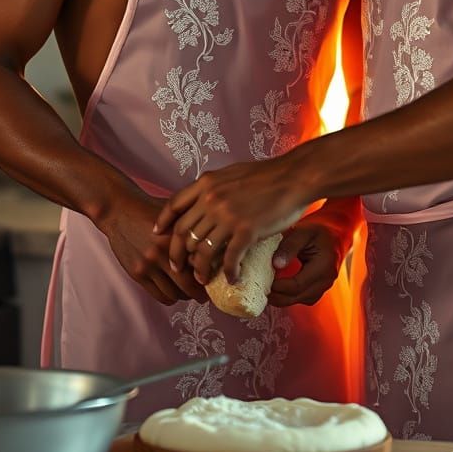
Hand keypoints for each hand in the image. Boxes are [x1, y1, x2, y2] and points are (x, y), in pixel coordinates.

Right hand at [96, 185, 209, 305]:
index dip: (210, 273)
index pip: (200, 263)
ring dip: (185, 296)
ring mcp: (149, 265)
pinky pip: (159, 295)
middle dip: (201, 293)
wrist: (119, 210)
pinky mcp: (137, 273)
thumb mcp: (175, 212)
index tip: (216, 278)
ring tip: (190, 292)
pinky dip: (170, 297)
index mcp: (176, 236)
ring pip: (175, 294)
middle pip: (189, 284)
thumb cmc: (150, 209)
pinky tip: (174, 292)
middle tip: (207, 294)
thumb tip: (214, 240)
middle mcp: (163, 253)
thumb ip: (192, 227)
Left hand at [153, 157, 311, 285]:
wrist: (294, 176)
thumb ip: (214, 185)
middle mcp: (212, 200)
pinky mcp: (246, 231)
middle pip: (184, 233)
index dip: (163, 222)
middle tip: (178, 267)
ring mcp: (228, 216)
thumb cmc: (268, 174)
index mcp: (207, 183)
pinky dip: (228, 272)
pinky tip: (232, 279)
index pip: (174, 205)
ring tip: (203, 279)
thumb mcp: (232, 172)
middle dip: (177, 254)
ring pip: (203, 250)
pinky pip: (229, 259)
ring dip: (200, 269)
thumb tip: (204, 195)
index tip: (158, 234)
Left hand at [268, 216, 348, 307]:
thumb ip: (290, 246)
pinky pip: (301, 298)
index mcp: (324, 266)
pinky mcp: (317, 290)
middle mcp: (326, 281)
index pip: (297, 284)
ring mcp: (323, 288)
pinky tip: (276, 288)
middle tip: (258, 287)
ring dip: (280, 297)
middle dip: (276, 295)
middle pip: (297, 296)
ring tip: (265, 288)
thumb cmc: (317, 231)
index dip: (278, 285)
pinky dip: (287, 296)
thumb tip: (275, 264)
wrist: (333, 236)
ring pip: (298, 300)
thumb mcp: (303, 231)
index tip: (262, 279)